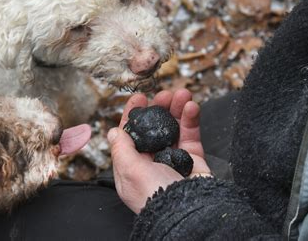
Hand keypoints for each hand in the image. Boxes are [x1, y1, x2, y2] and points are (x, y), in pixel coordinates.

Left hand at [107, 89, 211, 212]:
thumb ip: (121, 149)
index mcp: (132, 168)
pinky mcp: (194, 161)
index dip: (133, 115)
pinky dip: (191, 119)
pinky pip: (191, 135)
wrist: (190, 213)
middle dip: (159, 108)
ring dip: (177, 109)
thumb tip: (113, 131)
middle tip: (164, 94)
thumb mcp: (129, 171)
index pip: (130, 136)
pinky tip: (191, 106)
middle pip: (154, 128)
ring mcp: (174, 161)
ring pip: (174, 128)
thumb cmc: (156, 197)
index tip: (138, 98)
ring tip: (182, 94)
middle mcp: (152, 164)